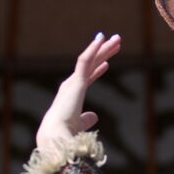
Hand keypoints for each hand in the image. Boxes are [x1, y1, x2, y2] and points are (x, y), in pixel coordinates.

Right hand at [35, 32, 121, 151]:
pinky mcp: (76, 81)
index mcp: (71, 94)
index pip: (86, 78)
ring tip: (117, 38)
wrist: (56, 134)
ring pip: (90, 59)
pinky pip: (84, 60)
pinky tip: (101, 39)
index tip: (107, 63)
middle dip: (104, 53)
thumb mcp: (79, 124)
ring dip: (103, 48)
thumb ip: (86, 119)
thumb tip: (94, 116)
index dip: (97, 69)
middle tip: (117, 42)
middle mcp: (71, 85)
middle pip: (91, 64)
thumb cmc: (65, 133)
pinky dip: (92, 48)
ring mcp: (73, 81)